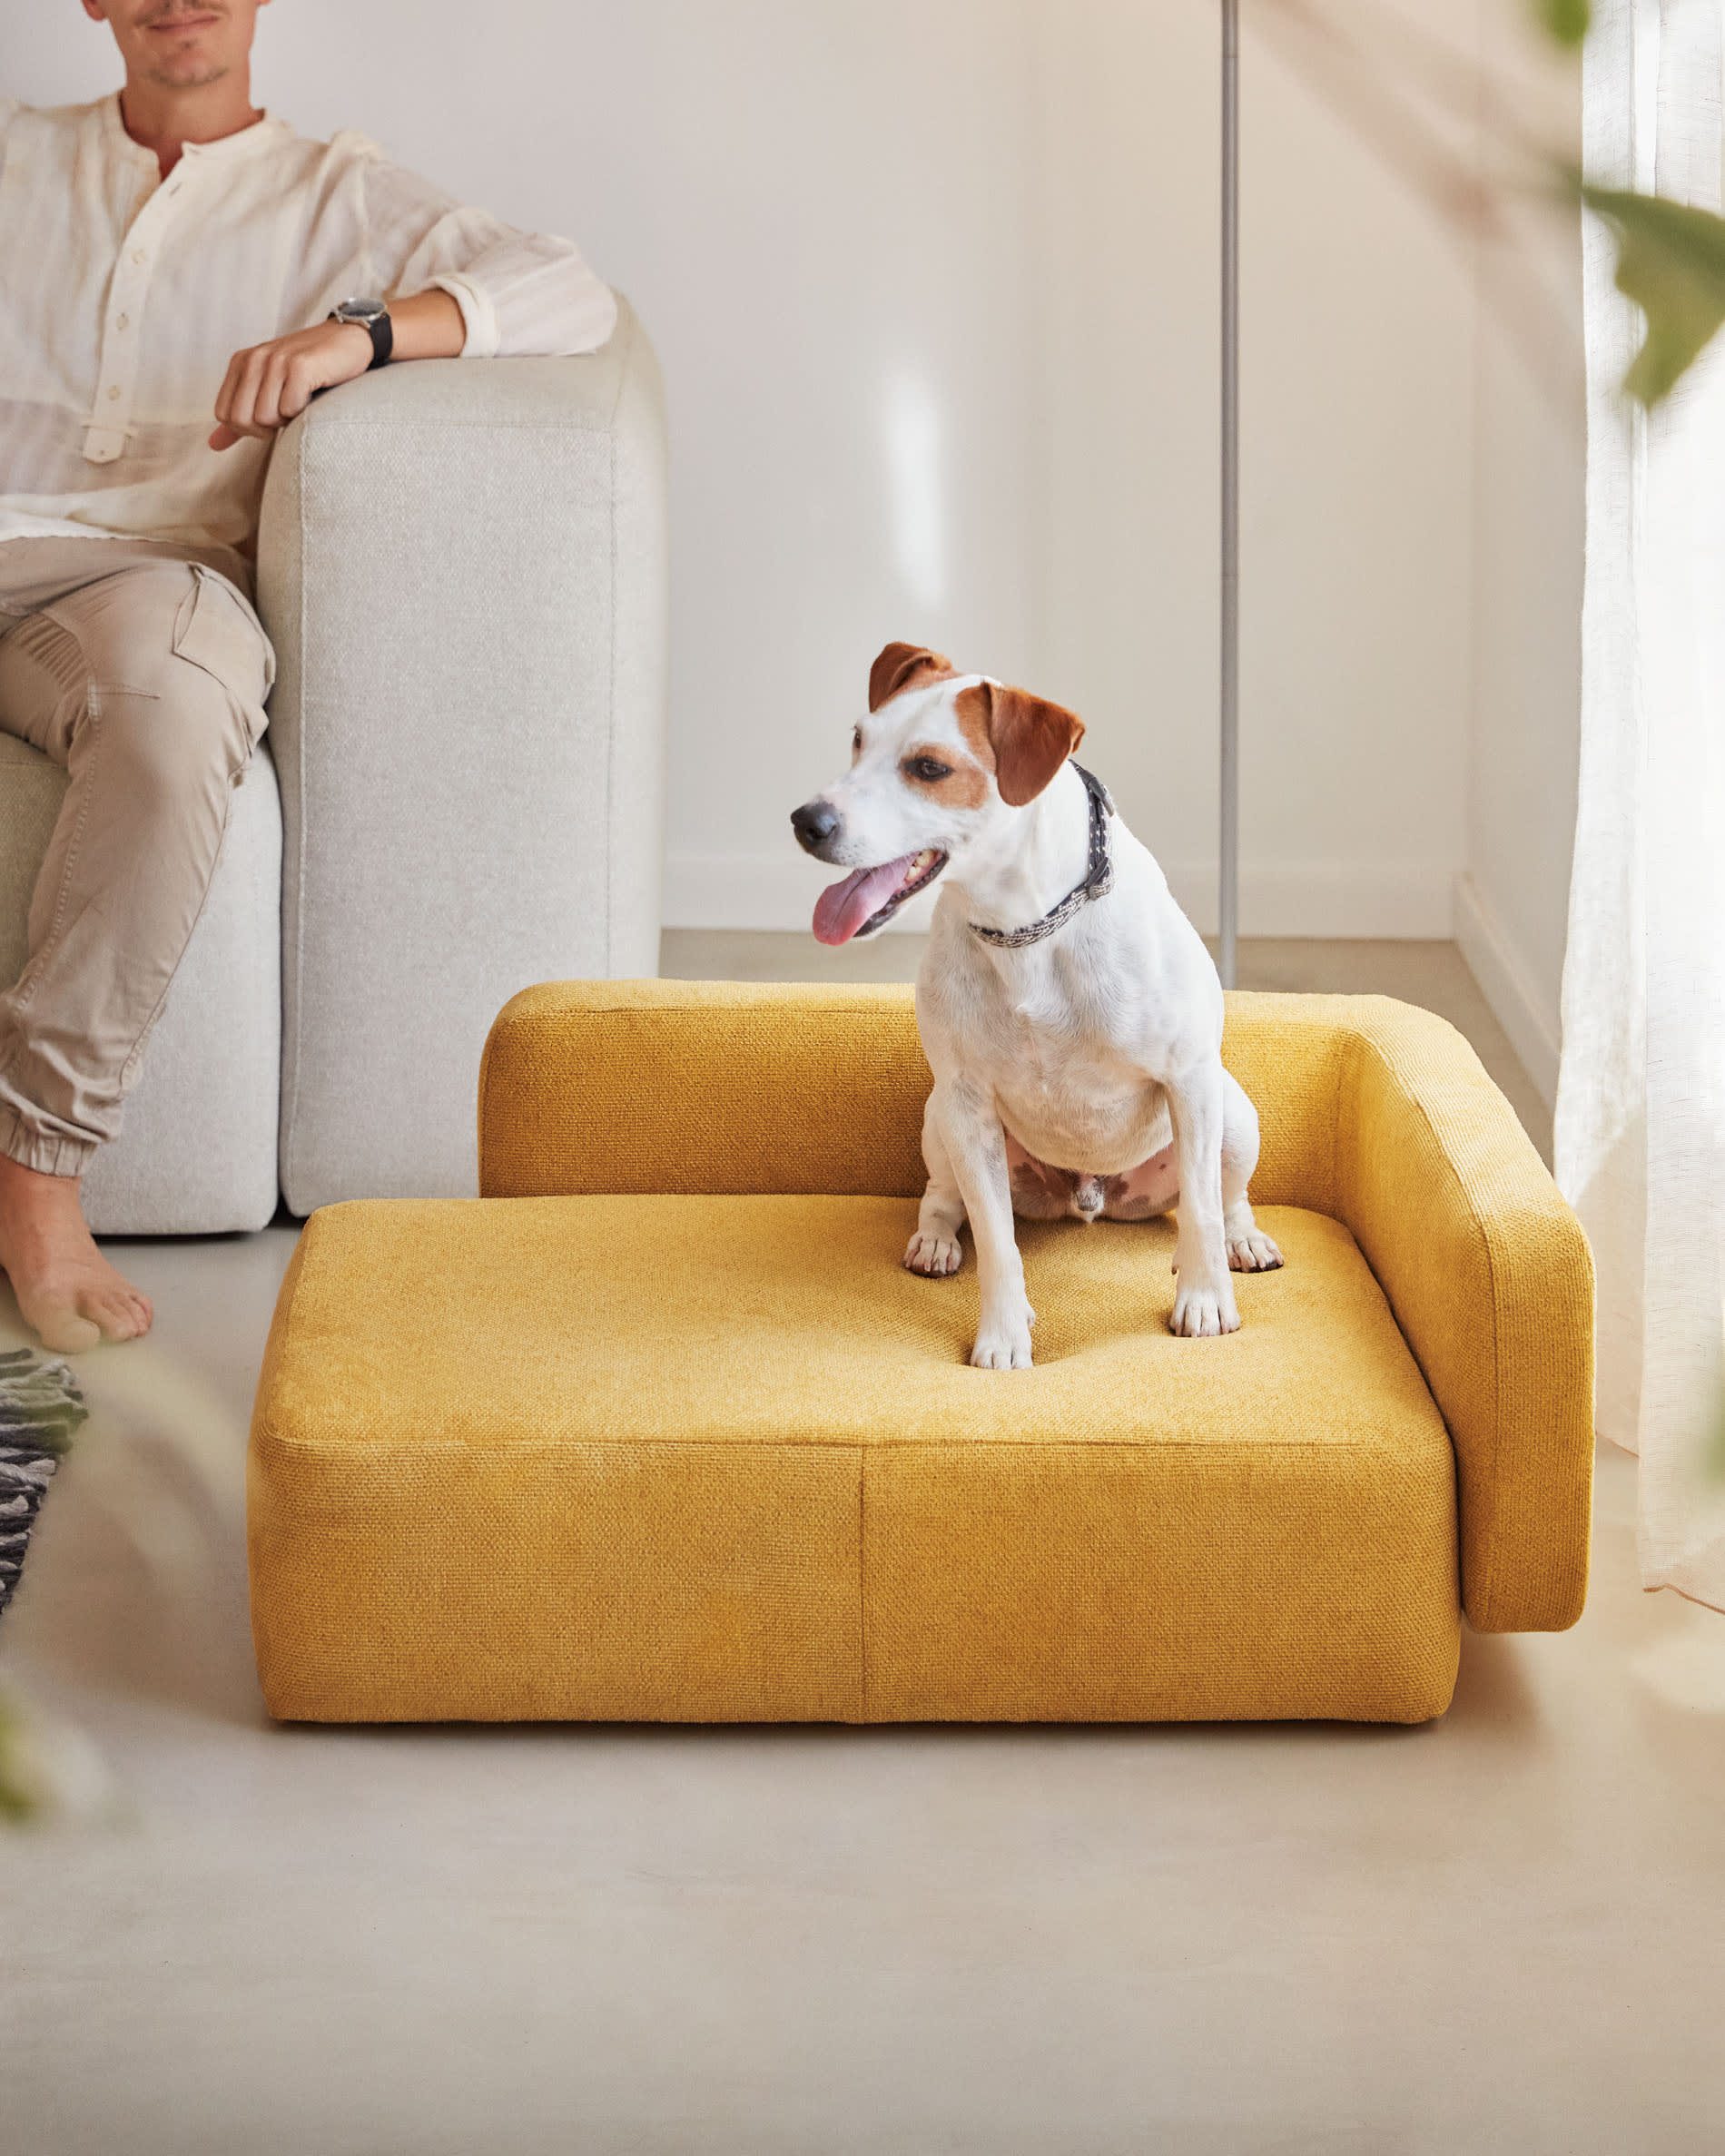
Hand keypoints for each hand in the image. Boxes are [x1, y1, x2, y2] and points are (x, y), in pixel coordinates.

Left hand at [209, 319, 373, 450]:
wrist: (348, 342)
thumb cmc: (310, 371)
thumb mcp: (268, 389)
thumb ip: (241, 416)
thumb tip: (213, 445)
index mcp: (241, 362)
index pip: (225, 415)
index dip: (248, 428)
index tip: (272, 416)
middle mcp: (254, 359)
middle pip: (243, 420)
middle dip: (267, 428)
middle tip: (289, 411)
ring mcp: (277, 360)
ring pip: (266, 418)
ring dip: (289, 419)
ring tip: (303, 400)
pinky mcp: (300, 366)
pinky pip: (290, 409)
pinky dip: (305, 411)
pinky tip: (315, 393)